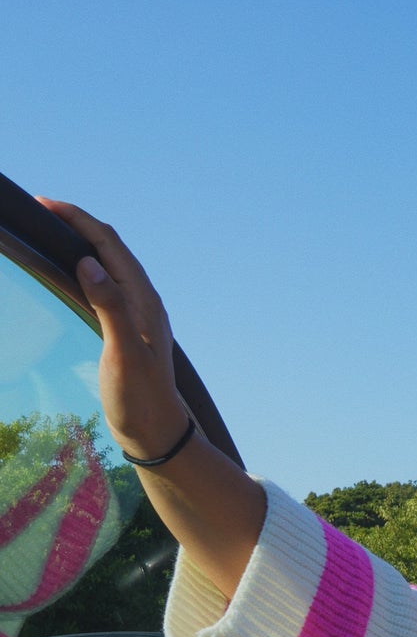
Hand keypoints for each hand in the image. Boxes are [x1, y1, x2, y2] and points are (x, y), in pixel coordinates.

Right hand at [36, 199, 191, 462]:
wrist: (156, 433)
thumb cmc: (139, 398)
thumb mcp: (123, 353)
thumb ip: (110, 307)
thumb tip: (88, 262)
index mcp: (144, 300)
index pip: (109, 243)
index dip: (78, 219)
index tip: (43, 203)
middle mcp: (144, 301)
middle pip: (109, 246)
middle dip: (77, 222)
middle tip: (39, 209)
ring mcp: (137, 314)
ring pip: (109, 263)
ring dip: (81, 241)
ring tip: (50, 229)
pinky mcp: (128, 327)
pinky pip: (106, 283)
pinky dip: (85, 266)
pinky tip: (70, 270)